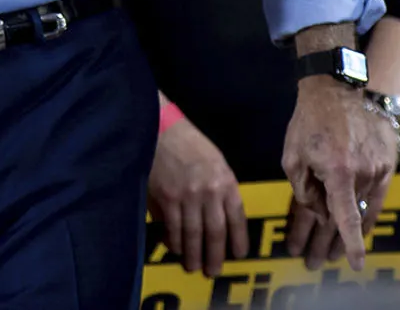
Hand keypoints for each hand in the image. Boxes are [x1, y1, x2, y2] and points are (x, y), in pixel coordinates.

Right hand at [149, 116, 248, 276]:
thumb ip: (222, 188)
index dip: (238, 240)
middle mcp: (208, 192)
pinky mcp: (165, 198)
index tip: (238, 255)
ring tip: (192, 266)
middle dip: (214, 256)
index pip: (237, 219)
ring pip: (192, 235)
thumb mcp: (216, 162)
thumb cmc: (189, 143)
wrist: (161, 129)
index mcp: (225, 181)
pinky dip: (173, 241)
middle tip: (212, 271)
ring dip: (192, 254)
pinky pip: (171, 227)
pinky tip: (174, 248)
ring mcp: (185, 196)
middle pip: (215, 232)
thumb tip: (223, 217)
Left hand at [279, 78, 395, 269]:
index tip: (356, 264)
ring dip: (347, 230)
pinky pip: (377, 196)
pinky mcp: (388, 163)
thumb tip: (318, 214)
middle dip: (330, 242)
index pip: (346, 217)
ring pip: (362, 208)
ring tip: (331, 251)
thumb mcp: (293, 155)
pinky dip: (366, 212)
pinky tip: (358, 228)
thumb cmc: (310, 121)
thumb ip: (304, 190)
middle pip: (349, 217)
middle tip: (316, 260)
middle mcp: (363, 172)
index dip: (351, 244)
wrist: (338, 89)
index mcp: (338, 171)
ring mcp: (378, 168)